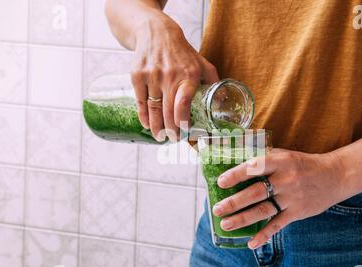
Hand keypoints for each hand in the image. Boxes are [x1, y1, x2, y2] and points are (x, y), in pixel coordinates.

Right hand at [130, 13, 218, 140]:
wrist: (156, 32)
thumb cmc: (182, 53)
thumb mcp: (202, 63)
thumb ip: (213, 82)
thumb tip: (223, 103)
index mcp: (189, 74)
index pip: (184, 101)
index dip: (183, 118)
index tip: (184, 130)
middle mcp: (170, 75)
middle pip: (168, 110)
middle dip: (171, 130)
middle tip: (173, 138)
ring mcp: (152, 76)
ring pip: (153, 108)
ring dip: (156, 127)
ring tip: (161, 137)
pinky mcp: (138, 76)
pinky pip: (140, 101)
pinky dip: (144, 116)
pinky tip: (148, 124)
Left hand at [212, 149, 346, 248]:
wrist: (334, 176)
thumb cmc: (302, 164)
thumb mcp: (284, 155)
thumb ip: (263, 160)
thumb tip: (234, 164)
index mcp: (280, 162)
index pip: (254, 167)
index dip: (236, 175)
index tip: (220, 182)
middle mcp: (285, 179)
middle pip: (255, 192)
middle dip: (234, 202)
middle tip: (216, 209)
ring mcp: (292, 197)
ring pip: (263, 210)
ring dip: (242, 219)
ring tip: (226, 225)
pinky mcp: (298, 212)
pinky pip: (278, 225)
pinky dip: (264, 235)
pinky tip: (251, 243)